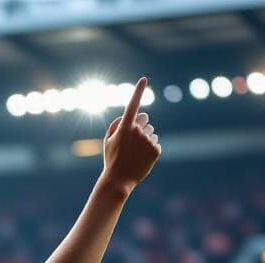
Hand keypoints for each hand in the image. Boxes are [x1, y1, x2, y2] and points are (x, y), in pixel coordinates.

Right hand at [102, 78, 160, 193]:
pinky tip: (142, 159)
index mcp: (124, 128)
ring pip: (151, 132)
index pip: (132, 105)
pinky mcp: (156, 150)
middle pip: (145, 119)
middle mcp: (137, 131)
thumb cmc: (111, 160)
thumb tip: (131, 115)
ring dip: (145, 139)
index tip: (144, 79)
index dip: (138, 91)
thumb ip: (117, 124)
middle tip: (131, 142)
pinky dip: (150, 150)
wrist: (118, 181)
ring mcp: (148, 140)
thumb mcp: (108, 141)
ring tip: (135, 154)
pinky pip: (155, 143)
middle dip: (140, 126)